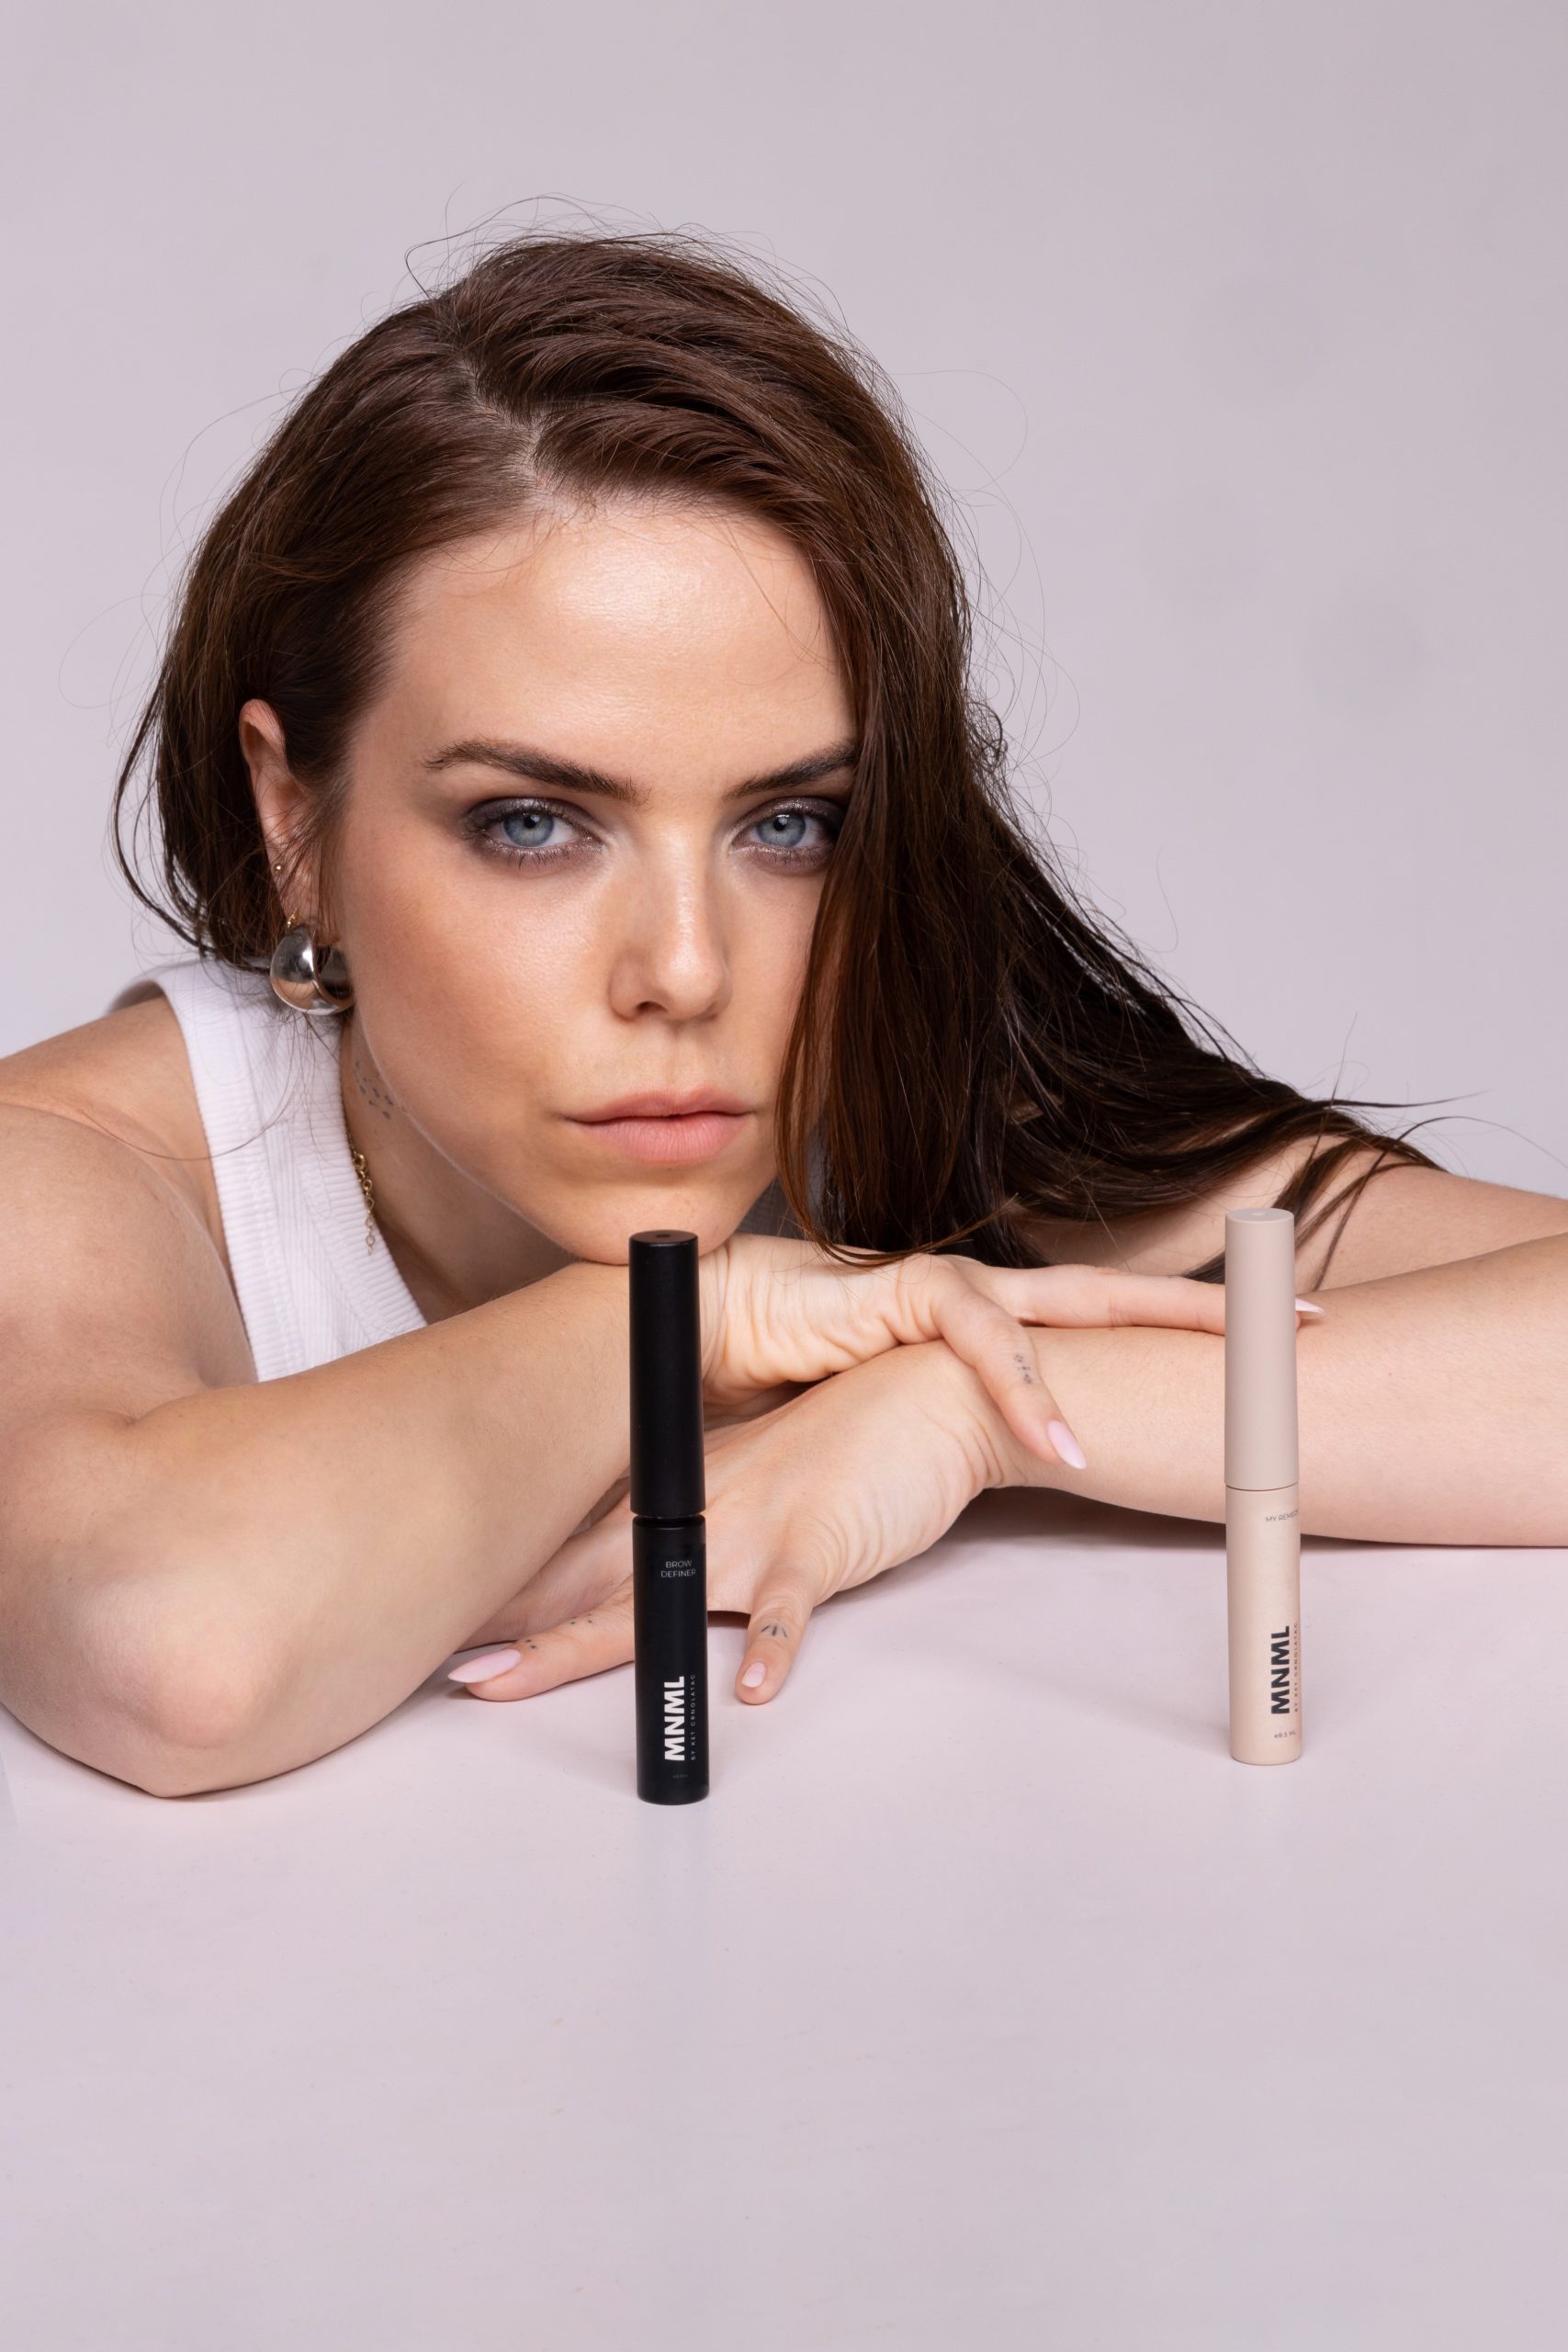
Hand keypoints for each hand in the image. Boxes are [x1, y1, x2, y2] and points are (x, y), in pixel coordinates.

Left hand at [447, 1338, 997, 1704]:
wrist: (928, 1394)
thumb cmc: (848, 1438)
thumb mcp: (759, 1468)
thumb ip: (702, 1510)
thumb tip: (645, 1561)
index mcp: (682, 1490)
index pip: (576, 1545)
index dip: (512, 1587)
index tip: (446, 1618)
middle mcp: (700, 1510)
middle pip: (585, 1577)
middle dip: (509, 1623)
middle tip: (434, 1660)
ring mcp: (754, 1526)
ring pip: (655, 1593)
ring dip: (585, 1640)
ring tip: (515, 1679)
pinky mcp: (820, 1544)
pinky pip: (789, 1606)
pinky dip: (772, 1648)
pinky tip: (751, 1689)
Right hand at [698, 1233, 1275, 1472]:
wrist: (727, 1325)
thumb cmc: (819, 1370)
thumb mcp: (931, 1413)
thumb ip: (988, 1432)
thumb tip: (1053, 1475)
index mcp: (1010, 1322)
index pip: (1123, 1319)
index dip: (1200, 1328)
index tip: (1282, 1338)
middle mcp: (1000, 1295)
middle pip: (1131, 1292)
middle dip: (1219, 1306)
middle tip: (1306, 1320)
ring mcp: (963, 1289)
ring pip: (1077, 1305)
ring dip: (1149, 1343)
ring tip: (1217, 1397)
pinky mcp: (913, 1293)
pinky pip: (984, 1343)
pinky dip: (1026, 1395)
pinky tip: (1062, 1444)